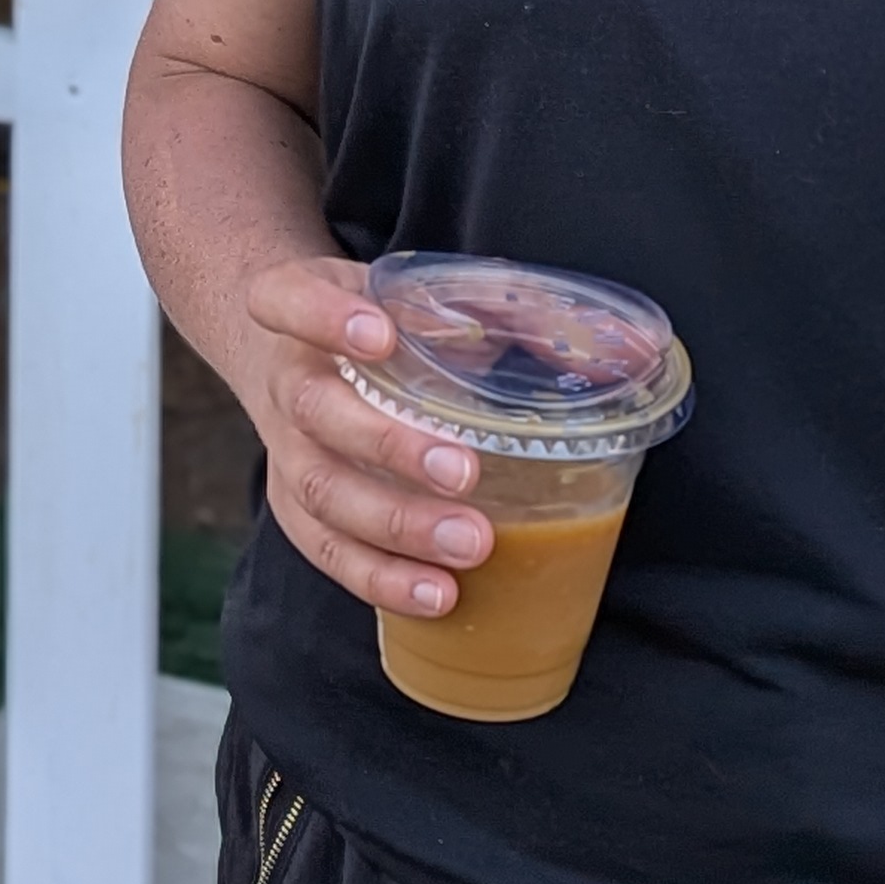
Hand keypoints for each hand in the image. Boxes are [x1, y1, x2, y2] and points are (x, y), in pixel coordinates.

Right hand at [237, 257, 495, 619]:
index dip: (327, 317)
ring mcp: (284, 449)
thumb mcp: (416, 289)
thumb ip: (499, 306)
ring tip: (469, 546)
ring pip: (321, 492)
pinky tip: (438, 593)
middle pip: (316, 411)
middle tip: (463, 471)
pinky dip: (381, 576)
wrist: (294, 355)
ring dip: (396, 524)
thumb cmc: (375, 322)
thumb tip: (600, 348)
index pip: (289, 299)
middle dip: (389, 446)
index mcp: (298, 304)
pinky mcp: (294, 508)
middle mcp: (285, 378)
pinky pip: (327, 550)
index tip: (383, 334)